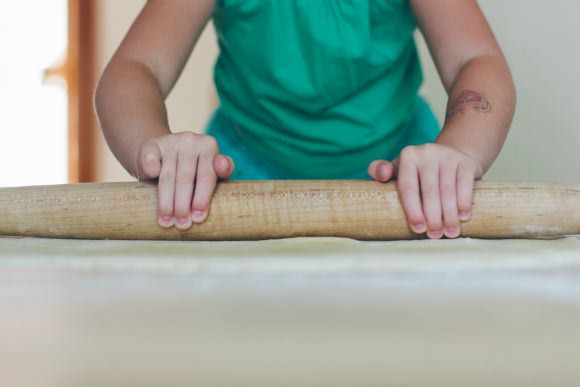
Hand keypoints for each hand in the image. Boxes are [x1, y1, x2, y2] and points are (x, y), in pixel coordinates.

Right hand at [136, 132, 234, 229]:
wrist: (161, 157)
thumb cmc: (193, 171)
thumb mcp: (209, 173)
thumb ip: (222, 173)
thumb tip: (224, 167)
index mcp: (209, 146)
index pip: (207, 176)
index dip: (203, 199)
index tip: (199, 218)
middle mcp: (191, 141)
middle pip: (186, 178)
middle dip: (184, 205)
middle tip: (182, 224)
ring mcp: (170, 141)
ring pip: (168, 176)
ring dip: (166, 201)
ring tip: (167, 221)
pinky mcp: (151, 145)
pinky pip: (150, 161)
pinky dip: (150, 172)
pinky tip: (151, 190)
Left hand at [368, 144, 482, 238]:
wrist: (450, 155)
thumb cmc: (419, 171)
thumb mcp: (399, 169)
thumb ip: (381, 171)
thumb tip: (380, 173)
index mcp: (408, 156)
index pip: (408, 187)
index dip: (413, 210)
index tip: (417, 228)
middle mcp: (427, 152)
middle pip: (430, 191)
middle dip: (433, 217)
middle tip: (434, 235)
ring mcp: (448, 156)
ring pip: (448, 190)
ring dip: (449, 215)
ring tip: (449, 232)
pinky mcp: (465, 162)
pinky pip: (465, 185)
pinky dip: (464, 203)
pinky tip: (462, 218)